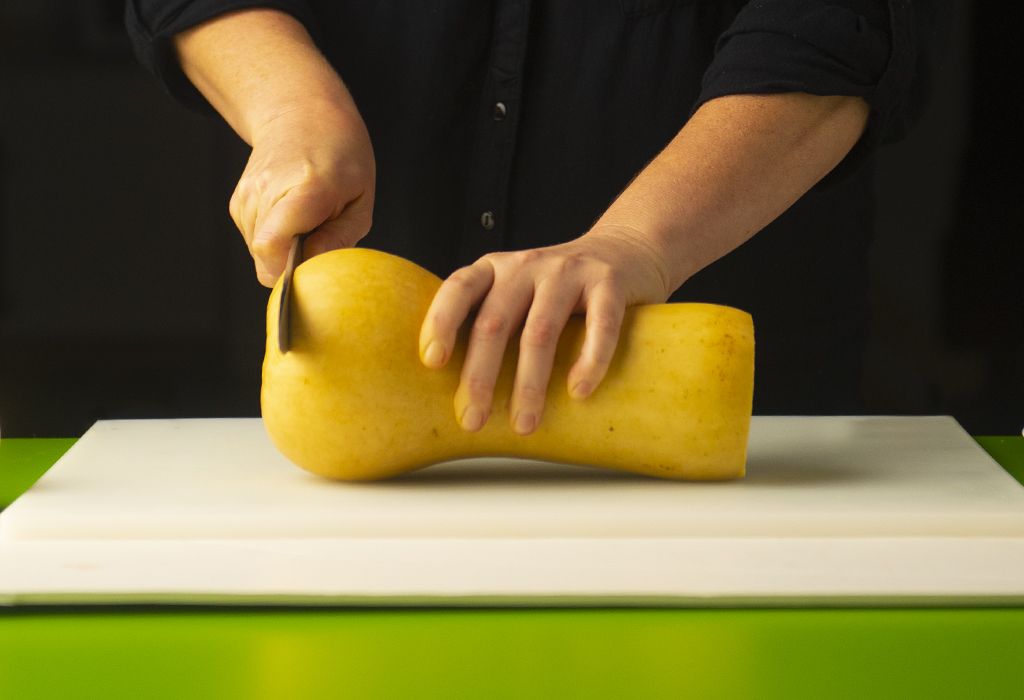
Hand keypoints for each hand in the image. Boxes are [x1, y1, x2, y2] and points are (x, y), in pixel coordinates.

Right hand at [229, 100, 374, 285]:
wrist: (303, 115)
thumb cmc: (341, 157)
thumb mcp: (361, 199)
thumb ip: (340, 238)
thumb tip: (314, 269)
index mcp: (305, 189)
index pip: (271, 246)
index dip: (288, 271)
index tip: (313, 265)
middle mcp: (266, 191)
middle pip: (266, 260)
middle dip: (294, 263)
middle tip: (320, 236)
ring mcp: (246, 196)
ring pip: (259, 256)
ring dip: (286, 250)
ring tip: (307, 220)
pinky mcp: (237, 203)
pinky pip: (255, 243)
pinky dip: (276, 240)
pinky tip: (292, 216)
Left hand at [418, 226, 672, 434]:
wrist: (628, 249)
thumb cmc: (560, 290)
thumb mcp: (518, 292)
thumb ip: (491, 321)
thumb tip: (452, 390)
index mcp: (496, 269)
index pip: (459, 288)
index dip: (441, 322)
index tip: (432, 362)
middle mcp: (527, 265)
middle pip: (495, 322)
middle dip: (480, 376)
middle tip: (473, 421)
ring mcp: (568, 271)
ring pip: (540, 331)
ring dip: (530, 383)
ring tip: (525, 424)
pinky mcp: (609, 283)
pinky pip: (598, 325)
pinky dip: (589, 361)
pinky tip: (579, 391)